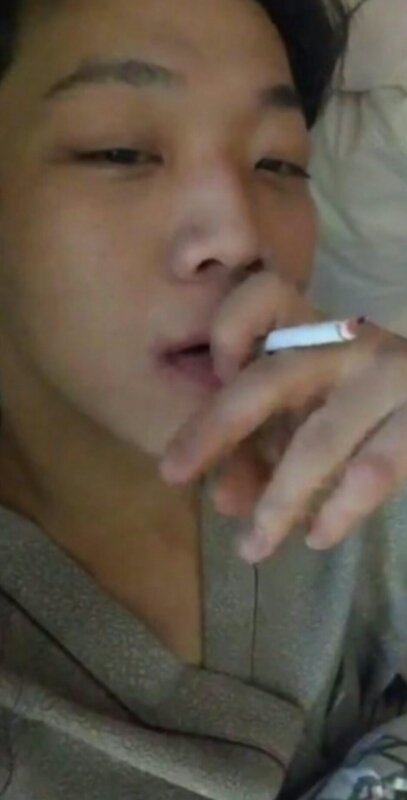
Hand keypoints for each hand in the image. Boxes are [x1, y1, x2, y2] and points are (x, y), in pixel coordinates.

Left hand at [159, 271, 406, 562]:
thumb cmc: (366, 402)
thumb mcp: (312, 407)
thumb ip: (268, 442)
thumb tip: (225, 500)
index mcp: (313, 329)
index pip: (263, 297)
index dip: (228, 331)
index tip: (212, 372)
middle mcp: (347, 344)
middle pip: (267, 381)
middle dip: (212, 430)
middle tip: (171, 473)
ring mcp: (388, 378)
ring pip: (317, 443)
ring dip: (278, 502)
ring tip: (251, 547)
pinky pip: (371, 472)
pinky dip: (338, 511)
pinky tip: (318, 537)